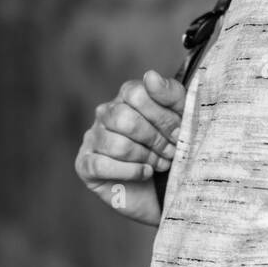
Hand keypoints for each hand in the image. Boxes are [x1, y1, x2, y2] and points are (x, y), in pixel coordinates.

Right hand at [75, 70, 185, 225]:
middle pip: (125, 119)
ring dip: (145, 158)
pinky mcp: (85, 164)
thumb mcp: (182, 117)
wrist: (164, 190)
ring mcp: (92, 138)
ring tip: (160, 165)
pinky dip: (130, 171)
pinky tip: (145, 173)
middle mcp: (105, 113)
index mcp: (126, 96)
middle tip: (171, 153)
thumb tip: (150, 76)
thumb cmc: (172, 148)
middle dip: (155, 139)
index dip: (161, 116)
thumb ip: (170, 94)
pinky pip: (102, 165)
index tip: (179, 133)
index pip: (136, 94)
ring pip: (116, 144)